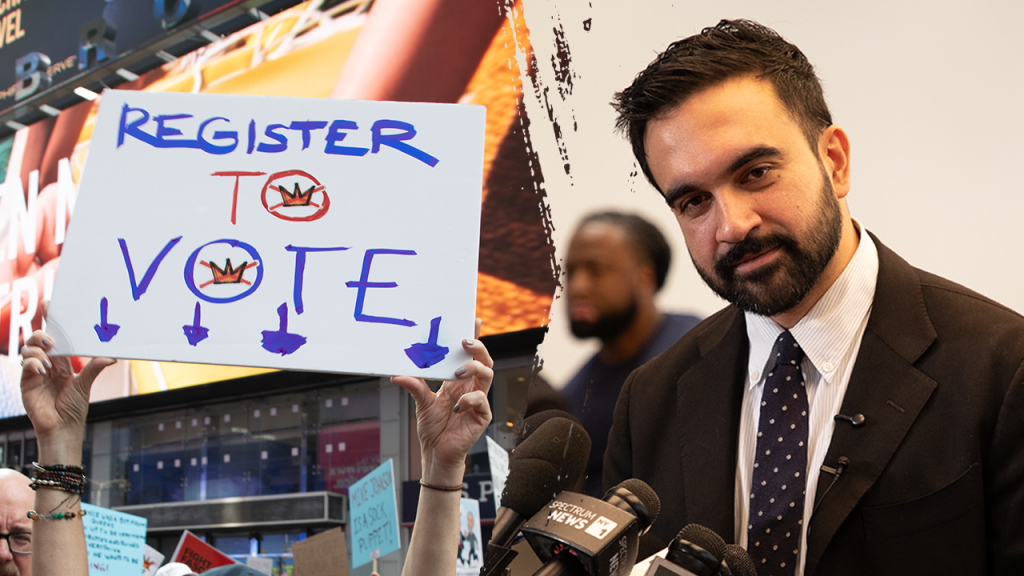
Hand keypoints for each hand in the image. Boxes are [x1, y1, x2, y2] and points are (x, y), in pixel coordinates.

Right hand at [19, 301, 113, 456]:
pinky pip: (26, 365)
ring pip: (29, 349)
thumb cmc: (74, 409)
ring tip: (48, 361)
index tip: (49, 304)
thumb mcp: (85, 385)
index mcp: (63, 362)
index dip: (51, 320)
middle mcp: (48, 364)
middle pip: (39, 340)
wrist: (63, 428)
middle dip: (41, 333)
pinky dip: (32, 363)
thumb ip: (94, 368)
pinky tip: (41, 369)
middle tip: (50, 339)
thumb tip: (112, 356)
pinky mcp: (27, 382)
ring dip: (37, 350)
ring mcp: (36, 372)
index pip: (56, 337)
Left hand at [391, 319, 492, 485]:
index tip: (472, 320)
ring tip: (459, 371)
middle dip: (478, 348)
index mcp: (459, 380)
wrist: (436, 453)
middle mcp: (471, 387)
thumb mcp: (422, 403)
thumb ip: (415, 385)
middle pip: (484, 360)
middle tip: (464, 343)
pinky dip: (471, 399)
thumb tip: (397, 373)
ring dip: (475, 368)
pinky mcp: (482, 416)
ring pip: (488, 375)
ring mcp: (479, 401)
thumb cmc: (432, 428)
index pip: (470, 355)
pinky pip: (482, 401)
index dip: (474, 338)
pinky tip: (458, 406)